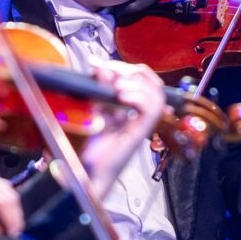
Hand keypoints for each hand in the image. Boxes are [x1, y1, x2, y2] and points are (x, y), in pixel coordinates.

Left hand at [78, 60, 165, 197]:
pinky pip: (151, 111)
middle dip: (132, 70)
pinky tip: (121, 96)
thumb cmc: (86, 149)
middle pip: (153, 84)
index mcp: (127, 109)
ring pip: (157, 94)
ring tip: (117, 86)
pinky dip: (139, 97)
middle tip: (110, 71)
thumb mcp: (89, 110)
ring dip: (137, 83)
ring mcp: (139, 126)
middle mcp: (137, 117)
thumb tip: (99, 66)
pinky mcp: (137, 135)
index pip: (141, 79)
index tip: (99, 65)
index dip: (123, 67)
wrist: (84, 175)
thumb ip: (97, 89)